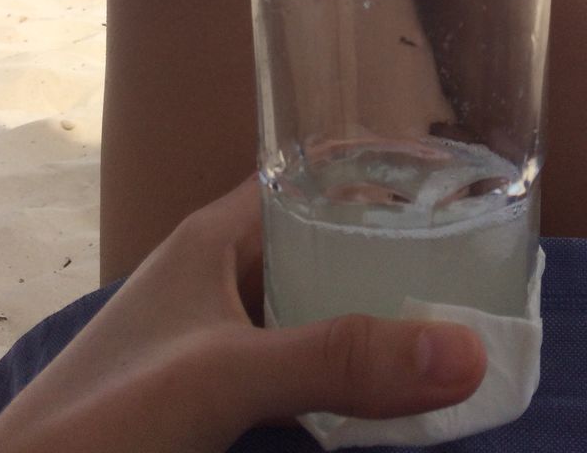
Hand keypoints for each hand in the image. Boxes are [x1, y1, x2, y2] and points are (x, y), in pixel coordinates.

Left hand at [0, 177, 487, 452]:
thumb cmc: (110, 414)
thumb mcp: (227, 375)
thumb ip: (338, 361)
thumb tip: (467, 351)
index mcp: (214, 238)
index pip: (305, 176)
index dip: (373, 172)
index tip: (452, 183)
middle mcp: (219, 276)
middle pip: (318, 243)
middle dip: (389, 250)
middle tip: (476, 257)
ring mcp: (216, 337)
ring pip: (311, 306)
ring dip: (369, 312)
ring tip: (453, 313)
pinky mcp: (216, 392)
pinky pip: (298, 361)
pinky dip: (344, 367)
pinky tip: (389, 385)